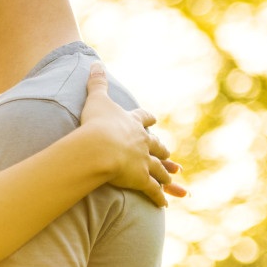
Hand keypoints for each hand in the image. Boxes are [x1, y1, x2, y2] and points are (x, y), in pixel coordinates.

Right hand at [79, 61, 186, 205]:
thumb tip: (94, 62)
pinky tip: (163, 204)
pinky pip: (151, 190)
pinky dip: (158, 197)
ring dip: (165, 174)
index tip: (152, 120)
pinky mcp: (140, 179)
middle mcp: (142, 142)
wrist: (99, 147)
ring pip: (158, 169)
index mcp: (132, 124)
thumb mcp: (96, 99)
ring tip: (172, 179)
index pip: (143, 119)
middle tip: (167, 154)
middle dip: (161, 150)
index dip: (147, 120)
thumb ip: (96, 82)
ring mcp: (143, 161)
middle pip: (156, 146)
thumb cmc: (96, 123)